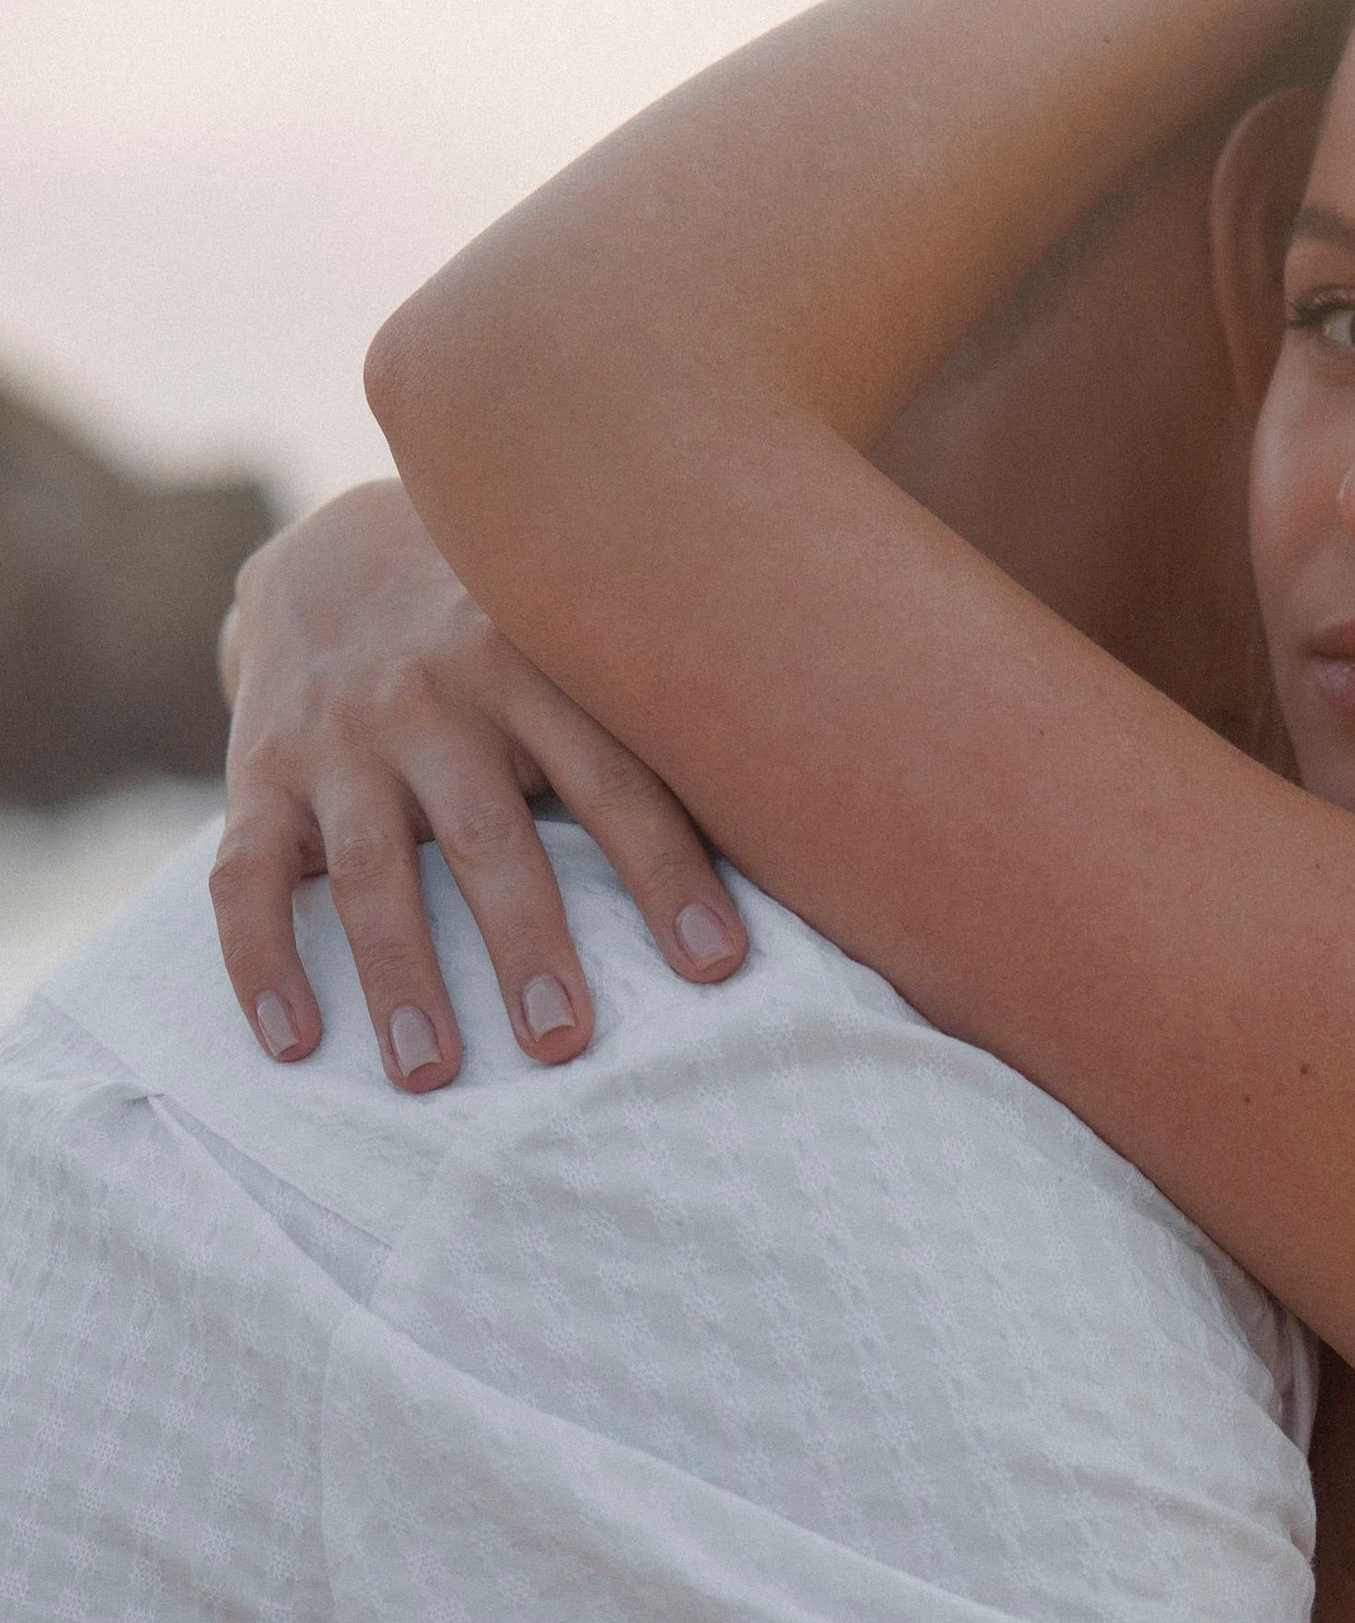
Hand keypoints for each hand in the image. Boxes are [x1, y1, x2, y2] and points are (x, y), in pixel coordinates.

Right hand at [211, 479, 744, 1091]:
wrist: (336, 544)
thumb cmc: (514, 630)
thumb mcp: (586, 636)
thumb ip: (677, 710)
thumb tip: (840, 814)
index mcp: (534, 665)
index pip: (614, 776)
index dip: (667, 870)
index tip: (719, 966)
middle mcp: (433, 699)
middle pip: (486, 834)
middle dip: (527, 941)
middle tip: (566, 1044)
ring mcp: (340, 739)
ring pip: (366, 868)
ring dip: (400, 975)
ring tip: (433, 1078)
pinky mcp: (262, 776)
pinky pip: (246, 876)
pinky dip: (261, 964)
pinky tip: (294, 1046)